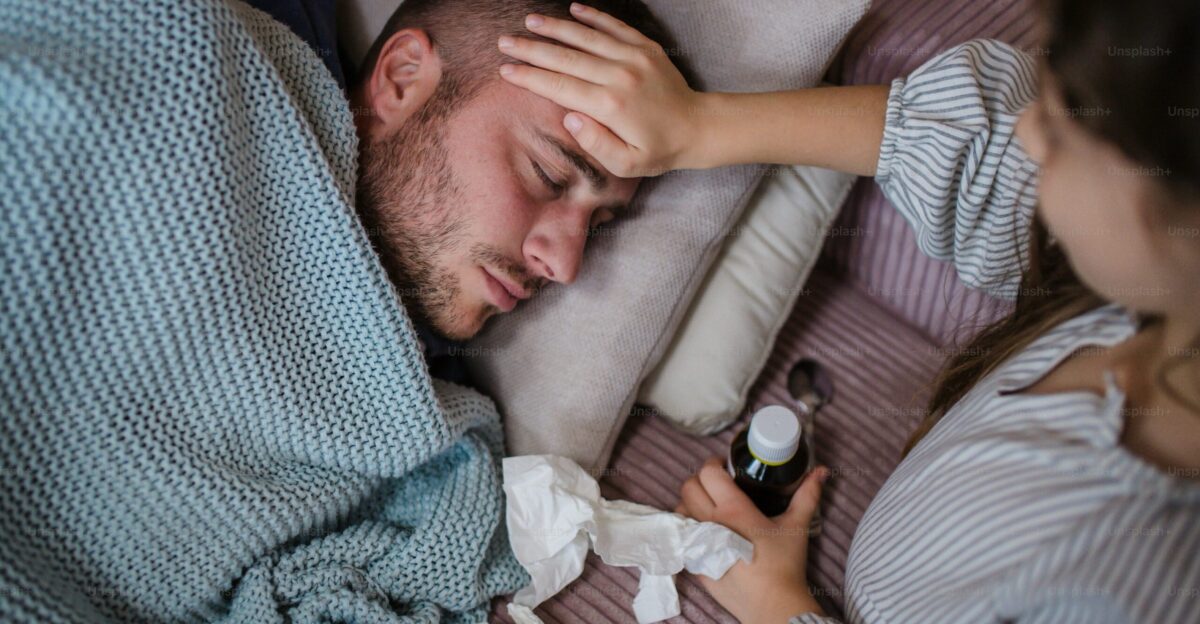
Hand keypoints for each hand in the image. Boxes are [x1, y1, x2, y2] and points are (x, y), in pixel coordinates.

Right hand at [497, 2, 707, 176]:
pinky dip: (592, 17)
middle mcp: (619, 75)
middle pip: (566, 58)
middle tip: (505, 41)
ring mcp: (633, 57)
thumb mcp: (627, 164)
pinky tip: (572, 9)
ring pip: (586, 37)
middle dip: (532, 49)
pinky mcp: (645, 47)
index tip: (506, 70)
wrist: (698, 128)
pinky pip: (614, 26)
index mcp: (610, 105)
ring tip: (529, 21)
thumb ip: (596, 143)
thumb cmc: (659, 150)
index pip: (560, 86)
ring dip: (555, 27)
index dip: (530, 77)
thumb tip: (569, 118)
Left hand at [675, 456, 828, 623]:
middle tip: (716, 483)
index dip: (714, 463)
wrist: (772, 605)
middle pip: (688, 487)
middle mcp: (711, 523)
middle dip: (700, 479)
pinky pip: (682, 536)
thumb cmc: (784, 565)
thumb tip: (821, 472)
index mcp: (733, 510)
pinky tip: (706, 530)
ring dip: (690, 502)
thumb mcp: (796, 525)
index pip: (709, 473)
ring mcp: (699, 544)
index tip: (725, 466)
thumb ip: (807, 495)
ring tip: (708, 505)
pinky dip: (688, 527)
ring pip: (680, 510)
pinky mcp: (695, 563)